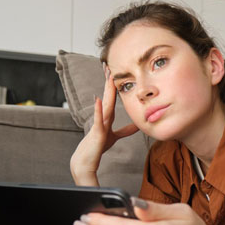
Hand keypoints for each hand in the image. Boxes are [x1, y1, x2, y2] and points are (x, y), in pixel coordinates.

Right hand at [70, 65, 137, 184]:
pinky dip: (98, 110)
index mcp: (107, 116)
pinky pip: (98, 119)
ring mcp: (99, 123)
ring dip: (107, 91)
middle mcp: (103, 116)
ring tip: (108, 76)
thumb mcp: (115, 137)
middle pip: (108, 96)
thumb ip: (126, 130)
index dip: (114, 84)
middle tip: (109, 64)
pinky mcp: (97, 132)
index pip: (112, 97)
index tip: (114, 71)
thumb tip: (138, 125)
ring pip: (105, 104)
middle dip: (109, 81)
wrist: (86, 160)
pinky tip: (98, 99)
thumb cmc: (98, 147)